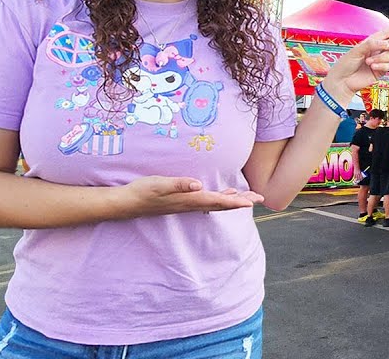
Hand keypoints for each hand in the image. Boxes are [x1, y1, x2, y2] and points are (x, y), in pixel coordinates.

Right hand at [119, 176, 264, 217]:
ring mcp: (187, 204)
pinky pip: (207, 201)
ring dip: (233, 199)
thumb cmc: (143, 191)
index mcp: (190, 199)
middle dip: (241, 201)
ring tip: (248, 197)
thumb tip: (198, 185)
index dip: (236, 201)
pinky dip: (220, 197)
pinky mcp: (183, 202)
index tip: (252, 202)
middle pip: (222, 203)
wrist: (128, 203)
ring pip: (216, 203)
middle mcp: (191, 203)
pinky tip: (223, 194)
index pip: (218, 201)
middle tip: (260, 198)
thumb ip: (179, 184)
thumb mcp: (160, 184)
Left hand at [325, 24, 388, 103]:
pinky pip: (388, 66)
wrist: (343, 81)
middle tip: (383, 47)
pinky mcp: (380, 71)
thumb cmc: (345, 65)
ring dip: (380, 58)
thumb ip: (371, 44)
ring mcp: (378, 61)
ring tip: (369, 62)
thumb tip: (385, 43)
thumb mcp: (356, 50)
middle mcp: (375, 51)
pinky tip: (373, 67)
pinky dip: (381, 66)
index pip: (384, 34)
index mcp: (369, 43)